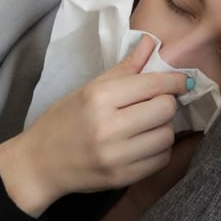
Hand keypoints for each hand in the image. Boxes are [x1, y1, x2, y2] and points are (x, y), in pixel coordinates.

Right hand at [0, 34, 189, 216]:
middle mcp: (108, 126)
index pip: (153, 84)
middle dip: (166, 104)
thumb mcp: (87, 89)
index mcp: (98, 97)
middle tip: (155, 105)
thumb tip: (151, 43)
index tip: (182, 81)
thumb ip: (124, 69)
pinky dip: (158, 150)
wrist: (39, 164)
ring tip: (146, 126)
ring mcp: (116, 156)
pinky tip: (143, 144)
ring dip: (163, 128)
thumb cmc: (63, 121)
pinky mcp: (122, 178)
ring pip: (167, 135)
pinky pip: (161, 160)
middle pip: (165, 109)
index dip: (175, 81)